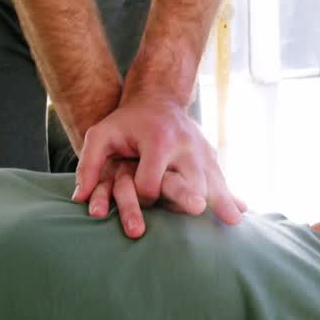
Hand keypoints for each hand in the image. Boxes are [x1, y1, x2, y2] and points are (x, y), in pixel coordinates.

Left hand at [72, 93, 245, 237]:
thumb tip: (79, 199)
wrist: (157, 99)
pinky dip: (229, 195)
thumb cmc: (125, 121)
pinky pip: (220, 178)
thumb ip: (88, 164)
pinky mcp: (210, 155)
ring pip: (212, 182)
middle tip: (195, 211)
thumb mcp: (100, 134)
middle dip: (190, 200)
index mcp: (158, 141)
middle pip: (190, 182)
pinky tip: (240, 210)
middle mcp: (184, 146)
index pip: (151, 183)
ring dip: (221, 202)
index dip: (141, 197)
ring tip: (234, 220)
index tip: (137, 196)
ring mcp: (201, 150)